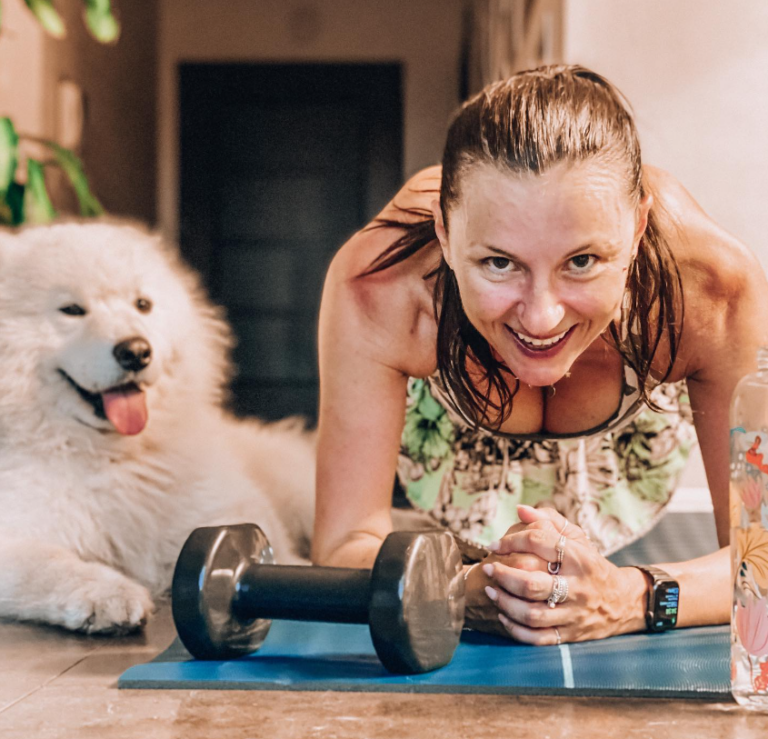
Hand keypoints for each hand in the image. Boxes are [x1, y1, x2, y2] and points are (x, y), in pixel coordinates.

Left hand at [481, 505, 646, 644]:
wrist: (623, 602)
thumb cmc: (590, 564)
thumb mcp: (576, 538)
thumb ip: (548, 520)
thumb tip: (520, 509)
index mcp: (579, 558)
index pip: (539, 543)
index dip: (511, 541)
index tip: (494, 544)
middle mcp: (578, 587)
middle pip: (532, 584)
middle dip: (503, 576)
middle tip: (488, 569)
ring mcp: (574, 614)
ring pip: (532, 614)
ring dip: (505, 603)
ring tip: (491, 591)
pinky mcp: (570, 635)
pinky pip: (538, 637)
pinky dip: (516, 629)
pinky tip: (503, 615)